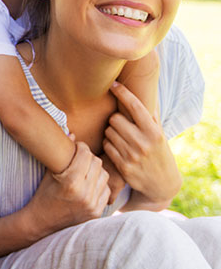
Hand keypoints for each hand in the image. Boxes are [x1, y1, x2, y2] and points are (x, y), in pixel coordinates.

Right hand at [28, 141, 109, 235]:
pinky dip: (99, 184)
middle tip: (81, 156)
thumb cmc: (43, 194)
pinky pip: (106, 190)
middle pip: (97, 163)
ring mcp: (92, 204)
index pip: (86, 154)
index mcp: (71, 182)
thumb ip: (63, 153)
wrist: (42, 222)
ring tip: (85, 170)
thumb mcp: (50, 173)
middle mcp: (84, 193)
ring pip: (104, 175)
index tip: (77, 146)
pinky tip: (89, 183)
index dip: (82, 146)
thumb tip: (73, 133)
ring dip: (96, 170)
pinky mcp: (97, 212)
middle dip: (89, 157)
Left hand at [104, 82, 180, 205]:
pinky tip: (118, 148)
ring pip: (109, 132)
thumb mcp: (159, 135)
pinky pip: (106, 146)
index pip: (135, 106)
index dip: (123, 92)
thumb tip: (143, 91)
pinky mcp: (123, 166)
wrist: (162, 184)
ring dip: (111, 132)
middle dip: (116, 120)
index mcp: (154, 132)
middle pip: (115, 119)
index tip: (114, 84)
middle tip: (122, 126)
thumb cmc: (159, 153)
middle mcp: (143, 143)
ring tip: (122, 138)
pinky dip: (109, 144)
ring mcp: (132, 155)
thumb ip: (150, 116)